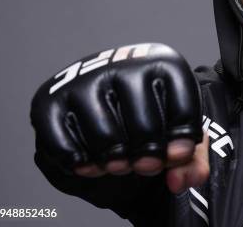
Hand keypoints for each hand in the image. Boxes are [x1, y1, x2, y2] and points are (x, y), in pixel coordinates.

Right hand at [30, 43, 207, 193]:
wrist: (104, 97)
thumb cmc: (150, 112)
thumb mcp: (179, 130)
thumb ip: (193, 160)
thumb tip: (179, 180)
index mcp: (163, 63)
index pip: (183, 108)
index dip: (182, 142)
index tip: (176, 155)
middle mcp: (123, 64)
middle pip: (145, 128)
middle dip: (148, 157)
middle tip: (145, 165)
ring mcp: (84, 80)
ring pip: (107, 139)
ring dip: (116, 163)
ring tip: (120, 163)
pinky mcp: (50, 100)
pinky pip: (66, 146)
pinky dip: (82, 164)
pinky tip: (92, 162)